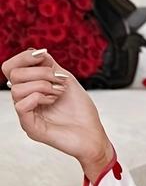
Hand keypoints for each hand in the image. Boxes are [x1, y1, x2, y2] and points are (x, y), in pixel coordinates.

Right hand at [1, 46, 110, 163]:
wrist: (93, 135)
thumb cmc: (82, 111)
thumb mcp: (65, 80)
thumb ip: (48, 65)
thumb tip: (35, 51)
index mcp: (30, 89)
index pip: (11, 68)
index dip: (24, 57)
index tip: (44, 56)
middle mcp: (25, 101)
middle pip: (14, 75)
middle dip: (40, 72)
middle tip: (60, 81)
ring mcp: (27, 115)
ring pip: (16, 89)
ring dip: (42, 85)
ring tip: (59, 93)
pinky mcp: (30, 128)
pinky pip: (21, 106)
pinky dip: (37, 97)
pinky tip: (53, 101)